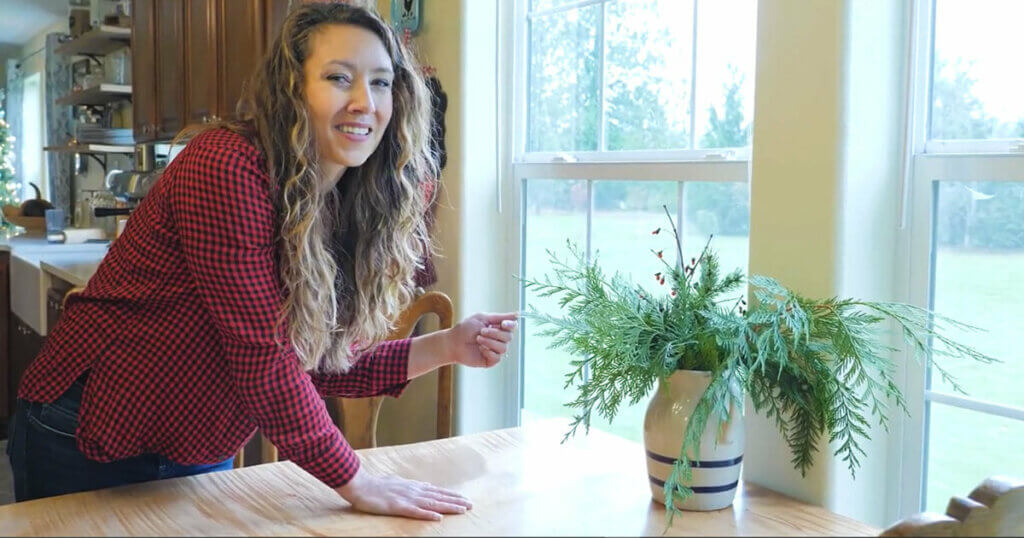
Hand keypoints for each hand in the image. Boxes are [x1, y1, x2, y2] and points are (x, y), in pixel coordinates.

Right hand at [335, 467, 472, 520]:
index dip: (451, 495)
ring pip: (432, 503)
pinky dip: (428, 514)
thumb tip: (423, 487)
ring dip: (448, 506)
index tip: (464, 498)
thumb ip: (410, 486)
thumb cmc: (376, 485)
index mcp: (413, 486)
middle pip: (439, 497)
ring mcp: (407, 499)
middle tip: (471, 504)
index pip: (437, 491)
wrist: (360, 485)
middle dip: (456, 500)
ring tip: (463, 510)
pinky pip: (416, 512)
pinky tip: (439, 517)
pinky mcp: (398, 507)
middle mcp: (414, 491)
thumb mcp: (397, 483)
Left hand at [447, 312, 517, 367]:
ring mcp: (495, 350)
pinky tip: (480, 349)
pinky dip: (488, 352)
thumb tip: (517, 314)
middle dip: (495, 334)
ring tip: (478, 340)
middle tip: (481, 331)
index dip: (510, 325)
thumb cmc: (465, 329)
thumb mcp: (482, 318)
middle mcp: (498, 339)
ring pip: (504, 348)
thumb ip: (500, 317)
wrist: (453, 343)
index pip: (512, 327)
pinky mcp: (490, 360)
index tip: (503, 324)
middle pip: (509, 337)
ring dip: (490, 342)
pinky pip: (497, 357)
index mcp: (497, 328)